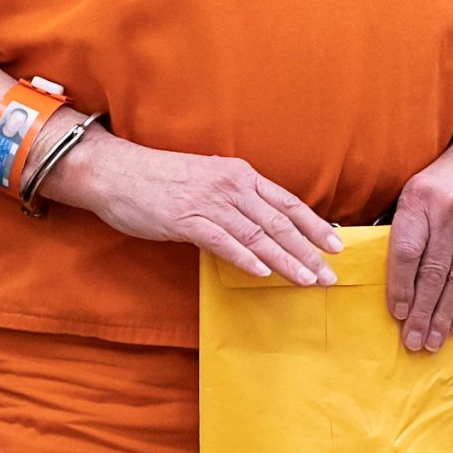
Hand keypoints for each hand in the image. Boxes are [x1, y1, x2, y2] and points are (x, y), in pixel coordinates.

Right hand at [48, 123, 341, 283]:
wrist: (116, 172)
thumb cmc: (158, 178)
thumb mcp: (205, 178)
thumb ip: (234, 198)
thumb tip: (260, 224)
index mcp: (238, 173)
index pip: (287, 201)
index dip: (314, 225)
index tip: (336, 245)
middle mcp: (230, 184)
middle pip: (279, 221)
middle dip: (308, 250)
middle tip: (329, 274)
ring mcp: (208, 201)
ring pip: (258, 234)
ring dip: (286, 260)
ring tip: (306, 280)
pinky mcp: (185, 219)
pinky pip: (223, 241)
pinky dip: (245, 258)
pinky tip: (263, 273)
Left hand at [388, 135, 452, 351]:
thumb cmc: (445, 179)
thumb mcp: (415, 191)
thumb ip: (404, 228)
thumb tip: (385, 275)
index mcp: (419, 200)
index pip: (406, 250)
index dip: (400, 286)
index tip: (397, 313)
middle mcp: (450, 213)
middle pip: (433, 272)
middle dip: (422, 312)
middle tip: (413, 342)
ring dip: (444, 316)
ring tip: (433, 342)